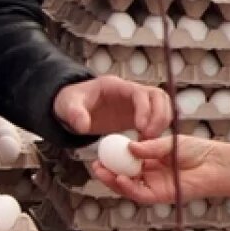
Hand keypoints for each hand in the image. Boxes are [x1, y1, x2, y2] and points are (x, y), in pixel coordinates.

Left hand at [53, 76, 172, 138]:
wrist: (73, 107)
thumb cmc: (71, 101)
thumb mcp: (67, 105)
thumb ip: (74, 114)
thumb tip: (83, 126)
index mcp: (117, 86)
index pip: (141, 93)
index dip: (145, 109)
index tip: (140, 127)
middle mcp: (132, 92)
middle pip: (159, 97)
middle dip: (160, 116)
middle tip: (150, 137)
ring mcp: (137, 104)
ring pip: (163, 107)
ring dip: (162, 123)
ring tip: (149, 141)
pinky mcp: (138, 115)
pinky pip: (156, 119)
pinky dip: (156, 130)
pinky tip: (145, 144)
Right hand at [90, 135, 229, 203]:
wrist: (216, 163)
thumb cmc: (198, 151)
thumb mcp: (169, 143)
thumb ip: (149, 147)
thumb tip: (130, 147)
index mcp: (153, 161)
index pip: (128, 161)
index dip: (114, 158)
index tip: (102, 151)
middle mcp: (152, 174)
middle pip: (125, 176)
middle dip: (108, 172)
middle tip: (96, 164)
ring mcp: (155, 186)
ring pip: (129, 187)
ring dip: (114, 181)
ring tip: (102, 172)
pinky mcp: (161, 195)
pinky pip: (140, 194)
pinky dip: (128, 188)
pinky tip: (119, 179)